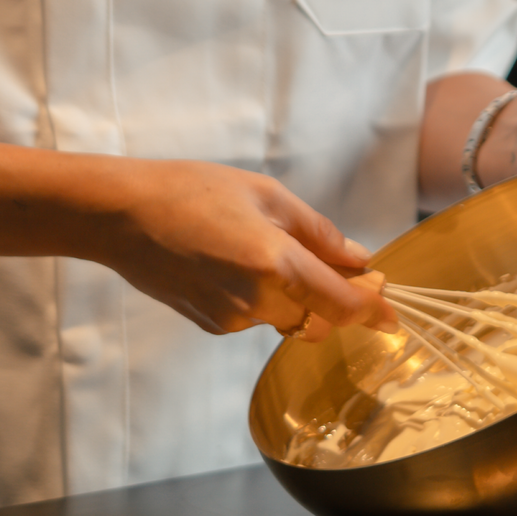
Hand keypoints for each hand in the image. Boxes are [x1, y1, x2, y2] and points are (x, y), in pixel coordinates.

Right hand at [93, 158, 395, 340]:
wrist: (123, 216)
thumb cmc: (193, 191)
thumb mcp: (265, 194)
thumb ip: (316, 231)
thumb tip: (357, 258)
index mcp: (275, 265)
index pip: (341, 304)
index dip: (373, 310)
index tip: (393, 314)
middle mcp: (257, 302)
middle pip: (319, 316)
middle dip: (337, 297)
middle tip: (345, 266)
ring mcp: (231, 319)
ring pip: (287, 316)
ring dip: (297, 293)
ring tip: (269, 243)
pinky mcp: (211, 324)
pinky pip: (255, 314)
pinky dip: (263, 294)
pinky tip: (236, 258)